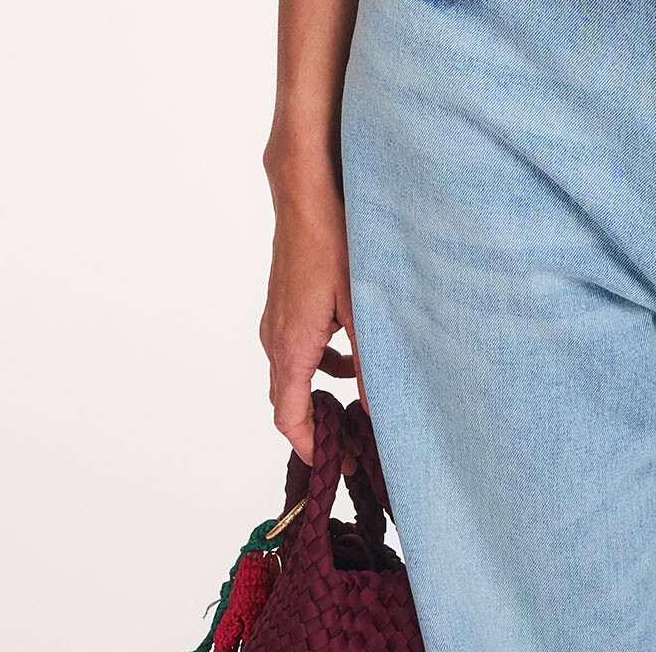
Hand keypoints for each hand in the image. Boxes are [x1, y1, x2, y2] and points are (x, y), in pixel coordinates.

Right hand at [260, 178, 365, 463]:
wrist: (305, 192)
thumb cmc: (332, 241)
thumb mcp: (363, 306)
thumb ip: (371, 363)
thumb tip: (379, 410)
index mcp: (292, 346)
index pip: (288, 418)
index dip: (310, 447)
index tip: (336, 463)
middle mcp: (275, 337)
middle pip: (287, 401)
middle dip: (317, 426)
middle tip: (352, 441)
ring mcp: (276, 319)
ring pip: (292, 375)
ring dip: (319, 393)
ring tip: (356, 401)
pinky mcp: (283, 303)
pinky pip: (295, 350)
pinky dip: (319, 363)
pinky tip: (350, 353)